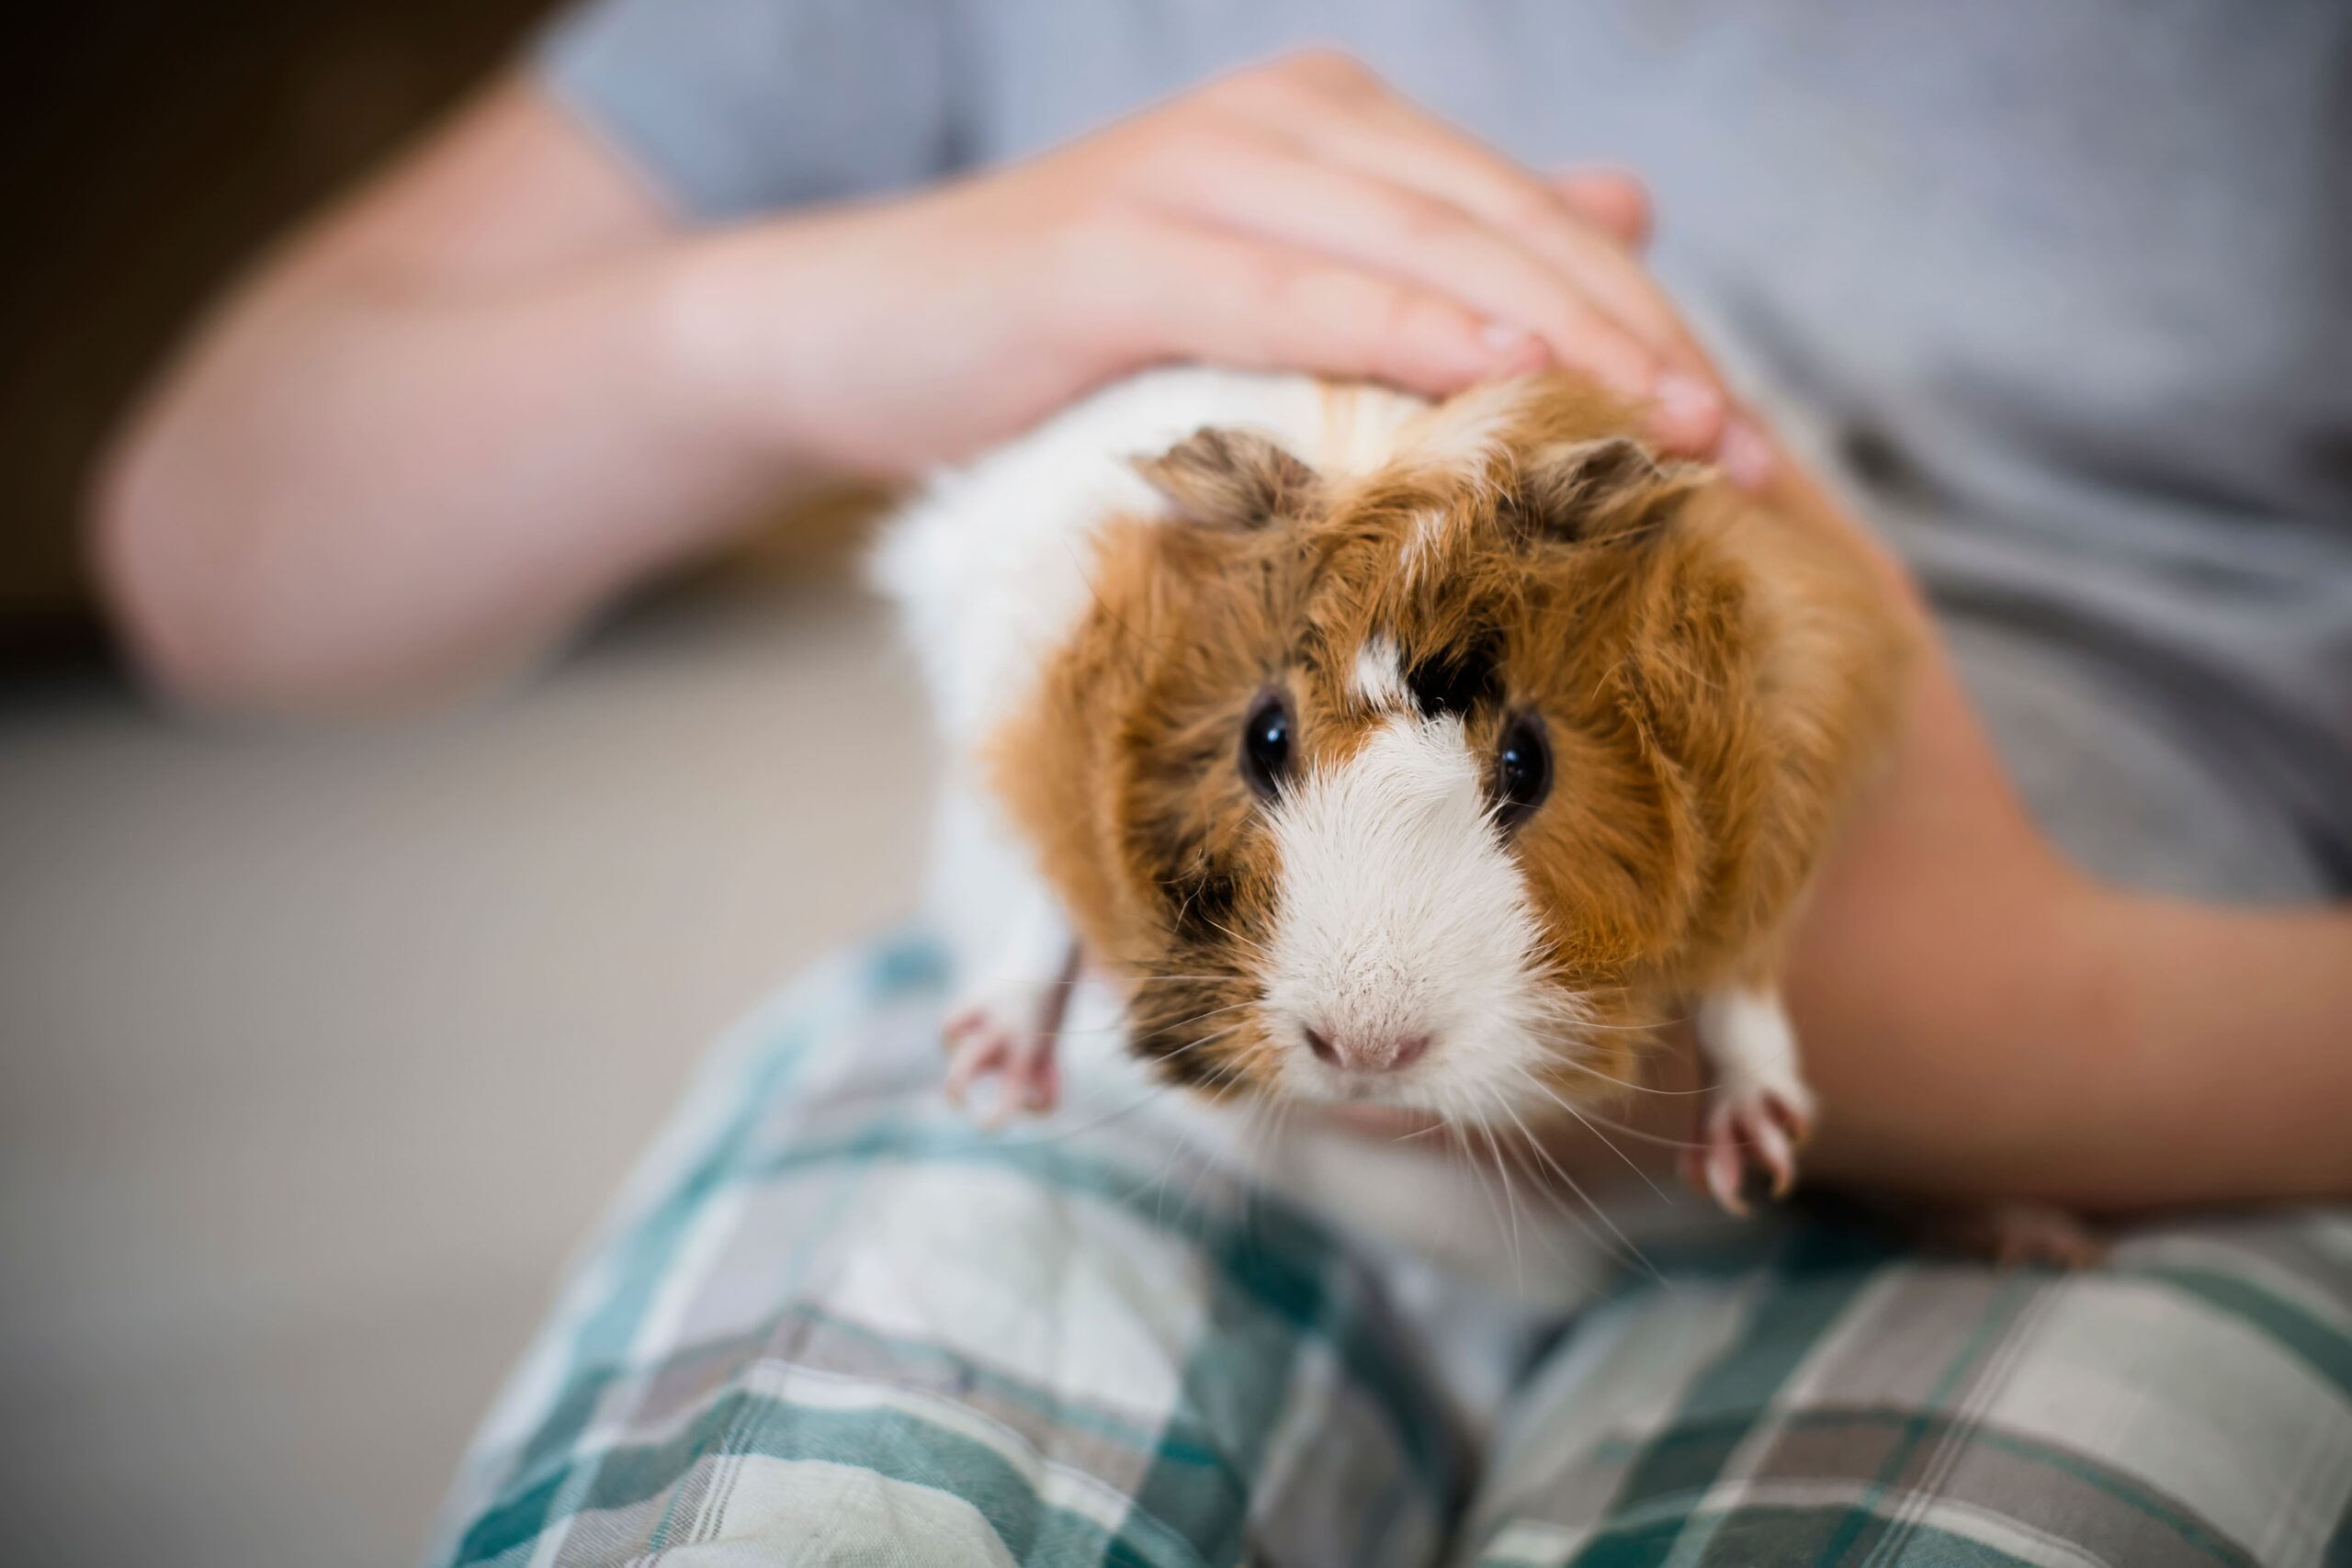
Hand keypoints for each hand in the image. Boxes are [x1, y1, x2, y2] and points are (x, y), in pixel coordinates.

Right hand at [678, 50, 1754, 477]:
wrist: (863, 334)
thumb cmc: (1072, 349)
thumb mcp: (1273, 306)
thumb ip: (1432, 262)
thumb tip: (1624, 211)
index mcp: (1341, 130)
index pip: (1535, 225)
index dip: (1652, 324)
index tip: (1746, 446)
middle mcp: (1292, 120)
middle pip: (1511, 231)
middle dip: (1641, 343)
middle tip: (1745, 459)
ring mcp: (1207, 166)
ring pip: (1429, 250)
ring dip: (1562, 344)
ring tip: (1671, 436)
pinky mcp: (1125, 240)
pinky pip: (1302, 289)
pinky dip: (1409, 333)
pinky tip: (1503, 380)